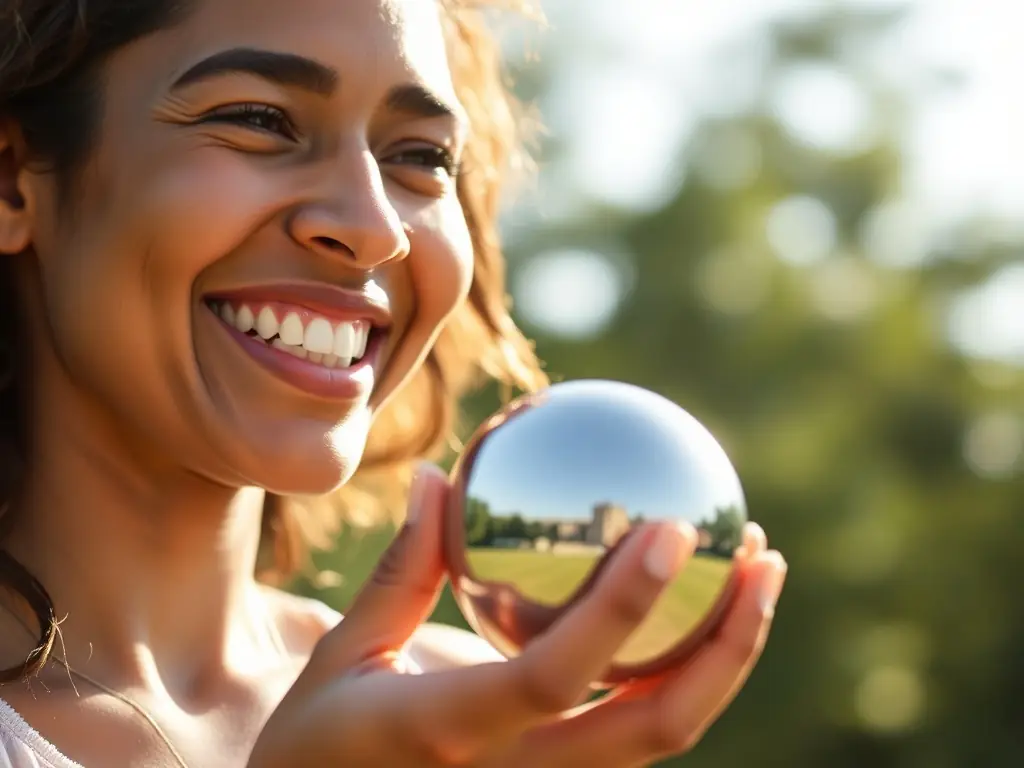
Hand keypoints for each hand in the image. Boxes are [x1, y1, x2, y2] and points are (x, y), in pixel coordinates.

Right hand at [248, 464, 786, 767]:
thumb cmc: (321, 745)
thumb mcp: (341, 657)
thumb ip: (399, 572)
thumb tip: (443, 479)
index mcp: (451, 732)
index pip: (554, 676)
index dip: (622, 608)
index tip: (673, 528)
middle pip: (653, 729)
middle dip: (728, 647)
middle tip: (761, 556)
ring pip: (664, 738)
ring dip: (725, 658)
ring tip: (758, 575)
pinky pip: (641, 732)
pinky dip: (689, 670)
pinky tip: (700, 608)